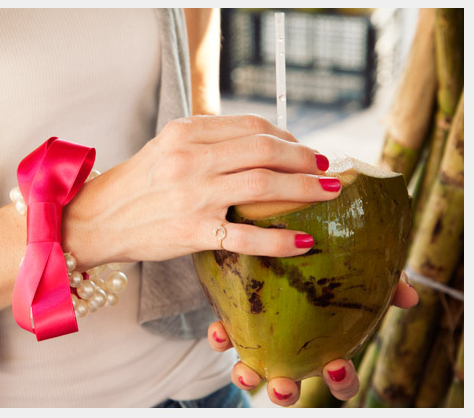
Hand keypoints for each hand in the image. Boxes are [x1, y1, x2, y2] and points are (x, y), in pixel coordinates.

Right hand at [62, 114, 338, 270]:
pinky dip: (281, 239)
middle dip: (305, 158)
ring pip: (264, 185)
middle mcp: (189, 159)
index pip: (249, 126)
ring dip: (306, 188)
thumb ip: (206, 139)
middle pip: (265, 150)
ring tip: (329, 192)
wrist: (97, 221)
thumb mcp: (165, 147)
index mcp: (184, 132)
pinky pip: (247, 236)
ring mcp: (192, 196)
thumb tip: (259, 142)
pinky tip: (304, 240)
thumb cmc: (135, 185)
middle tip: (327, 167)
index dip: (285, 135)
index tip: (301, 147)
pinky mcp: (191, 233)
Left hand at [207, 272, 418, 405]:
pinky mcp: (235, 322)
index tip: (335, 366)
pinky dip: (221, 339)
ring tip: (244, 370)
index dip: (340, 380)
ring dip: (248, 377)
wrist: (282, 237)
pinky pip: (225, 339)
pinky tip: (219, 330)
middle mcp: (292, 352)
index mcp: (325, 347)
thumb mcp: (358, 270)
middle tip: (282, 386)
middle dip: (286, 393)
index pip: (340, 377)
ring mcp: (261, 340)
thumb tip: (411, 297)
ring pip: (254, 372)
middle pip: (291, 386)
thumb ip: (384, 283)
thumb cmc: (330, 263)